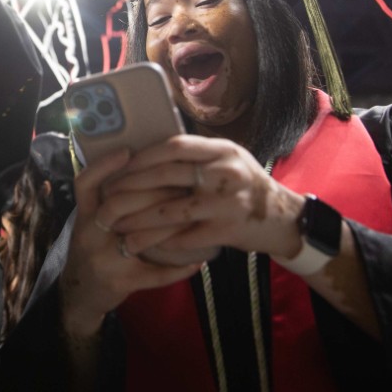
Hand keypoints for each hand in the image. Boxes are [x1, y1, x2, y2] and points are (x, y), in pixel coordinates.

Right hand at [59, 149, 200, 337]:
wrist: (79, 294)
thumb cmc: (93, 249)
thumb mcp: (90, 222)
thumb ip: (108, 199)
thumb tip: (142, 165)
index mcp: (83, 216)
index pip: (86, 184)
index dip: (104, 166)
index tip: (128, 150)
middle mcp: (89, 236)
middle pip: (116, 207)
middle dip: (151, 193)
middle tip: (181, 183)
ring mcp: (104, 261)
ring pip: (138, 239)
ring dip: (169, 226)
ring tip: (195, 214)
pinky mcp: (121, 284)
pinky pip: (155, 275)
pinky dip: (178, 269)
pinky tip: (199, 261)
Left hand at [107, 134, 306, 258]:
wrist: (283, 219)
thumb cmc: (248, 186)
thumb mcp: (230, 159)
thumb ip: (200, 155)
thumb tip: (155, 150)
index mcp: (222, 150)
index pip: (174, 146)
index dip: (144, 156)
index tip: (121, 165)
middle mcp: (225, 173)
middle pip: (166, 176)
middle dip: (131, 188)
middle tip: (108, 198)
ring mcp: (225, 203)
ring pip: (170, 211)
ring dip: (138, 221)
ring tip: (117, 228)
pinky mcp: (225, 231)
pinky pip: (184, 237)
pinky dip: (161, 242)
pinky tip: (143, 245)